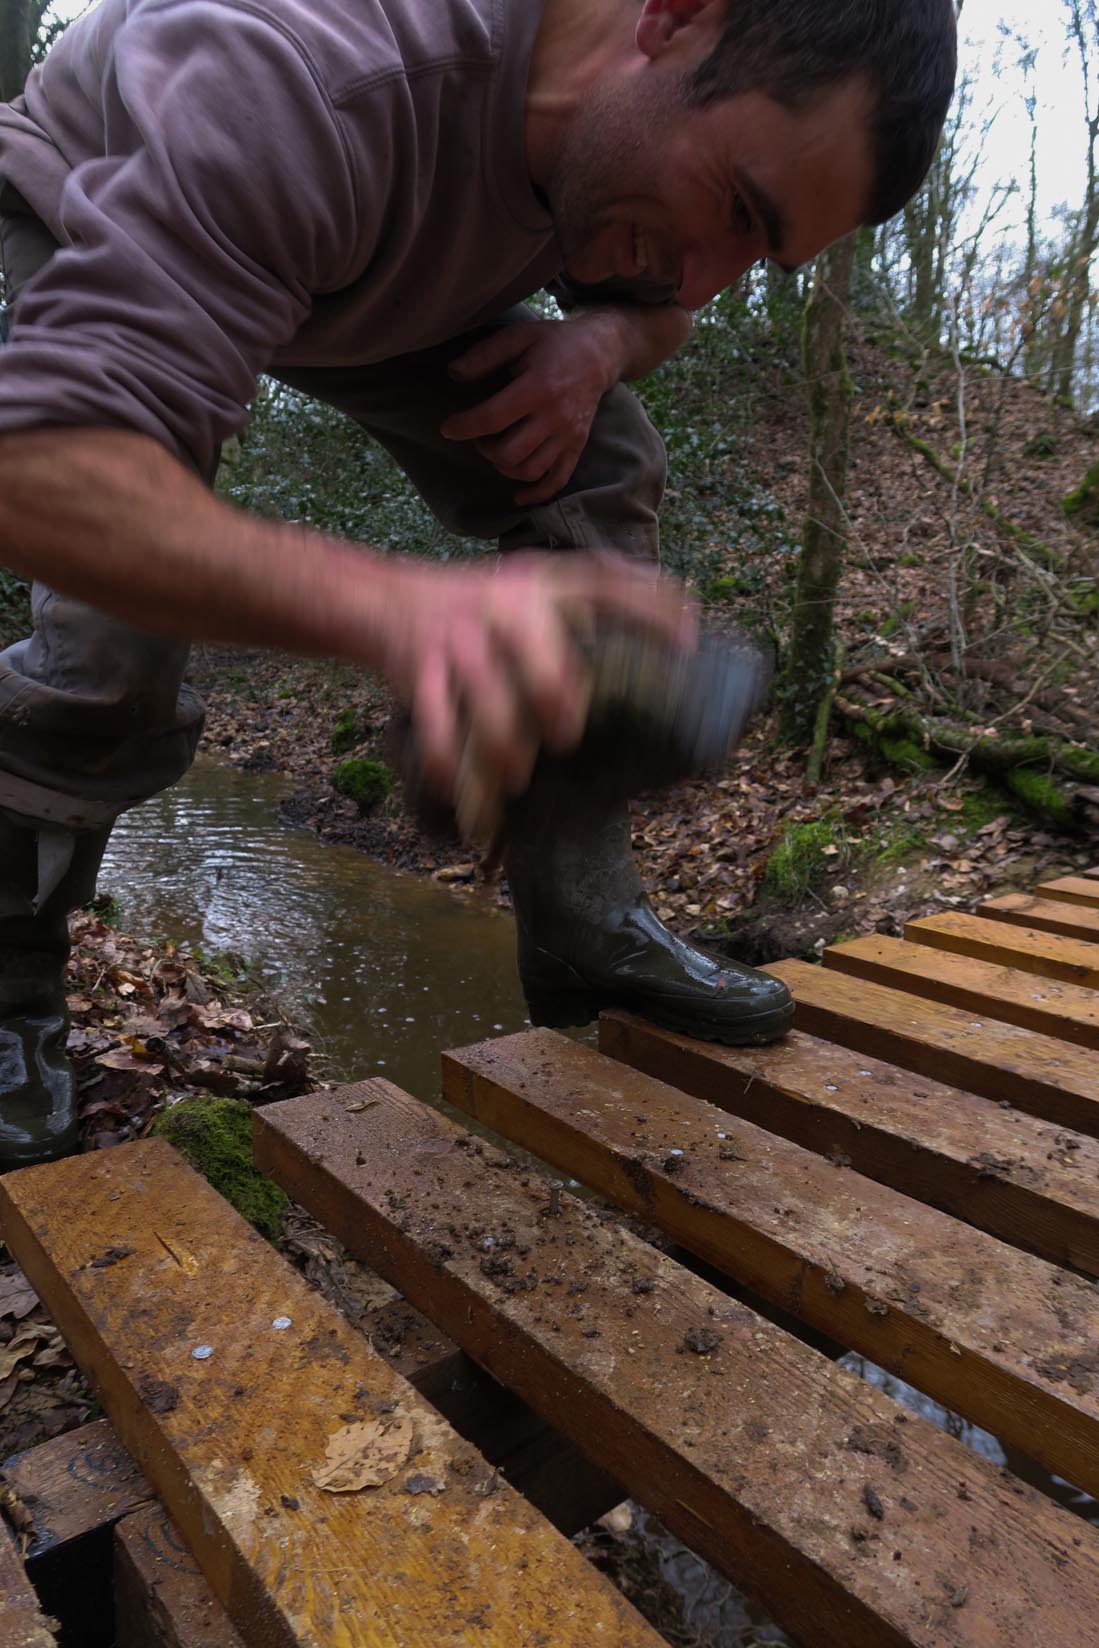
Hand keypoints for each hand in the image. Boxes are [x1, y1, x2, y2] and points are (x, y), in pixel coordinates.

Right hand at [376, 551, 695, 835]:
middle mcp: (503, 608)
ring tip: (519, 773)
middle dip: (555, 697)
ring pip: (487, 701)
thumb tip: (678, 621)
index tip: (688, 641)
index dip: (649, 609)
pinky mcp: (420, 673)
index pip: (604, 584)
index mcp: (541, 585)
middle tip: (567, 734)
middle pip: (536, 653)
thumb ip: (587, 601)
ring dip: (506, 747)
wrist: (389, 600)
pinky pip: (435, 725)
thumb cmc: (482, 606)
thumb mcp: (532, 585)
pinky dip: (447, 762)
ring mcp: (459, 642)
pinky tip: (457, 786)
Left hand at [441, 318, 617, 506]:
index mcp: (538, 387)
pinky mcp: (577, 446)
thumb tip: (452, 373)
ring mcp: (568, 435)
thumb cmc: (553, 343)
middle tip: (479, 436)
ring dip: (504, 467)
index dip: (464, 426)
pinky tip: (518, 496)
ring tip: (497, 450)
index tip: (447, 428)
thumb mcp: (518, 336)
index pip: (493, 418)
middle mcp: (555, 416)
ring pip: (529, 470)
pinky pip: (557, 481)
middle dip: (484, 449)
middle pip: (509, 453)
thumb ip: (484, 355)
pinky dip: (536, 494)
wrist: (599, 354)